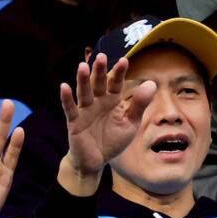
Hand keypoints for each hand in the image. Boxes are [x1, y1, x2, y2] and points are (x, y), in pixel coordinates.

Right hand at [57, 54, 155, 196]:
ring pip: (84, 92)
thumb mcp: (130, 124)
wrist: (95, 161)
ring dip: (83, 80)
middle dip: (99, 71)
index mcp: (112, 100)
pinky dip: (66, 98)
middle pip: (98, 83)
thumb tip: (152, 83)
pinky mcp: (74, 122)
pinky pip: (70, 109)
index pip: (116, 83)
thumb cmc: (112, 141)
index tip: (123, 60)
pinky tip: (64, 86)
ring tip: (82, 66)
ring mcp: (85, 111)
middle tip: (101, 56)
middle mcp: (97, 102)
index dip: (118, 72)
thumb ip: (139, 105)